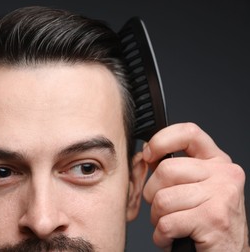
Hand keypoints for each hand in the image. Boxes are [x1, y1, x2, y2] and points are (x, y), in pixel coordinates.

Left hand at [142, 123, 248, 250]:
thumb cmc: (207, 221)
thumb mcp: (196, 187)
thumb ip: (176, 168)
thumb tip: (145, 156)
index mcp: (217, 161)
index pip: (188, 132)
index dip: (161, 140)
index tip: (148, 154)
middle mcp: (224, 174)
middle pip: (166, 170)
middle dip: (152, 193)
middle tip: (161, 208)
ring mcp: (221, 196)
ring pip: (163, 199)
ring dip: (157, 218)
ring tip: (170, 224)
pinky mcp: (213, 219)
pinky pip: (167, 223)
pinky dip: (161, 236)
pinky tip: (172, 238)